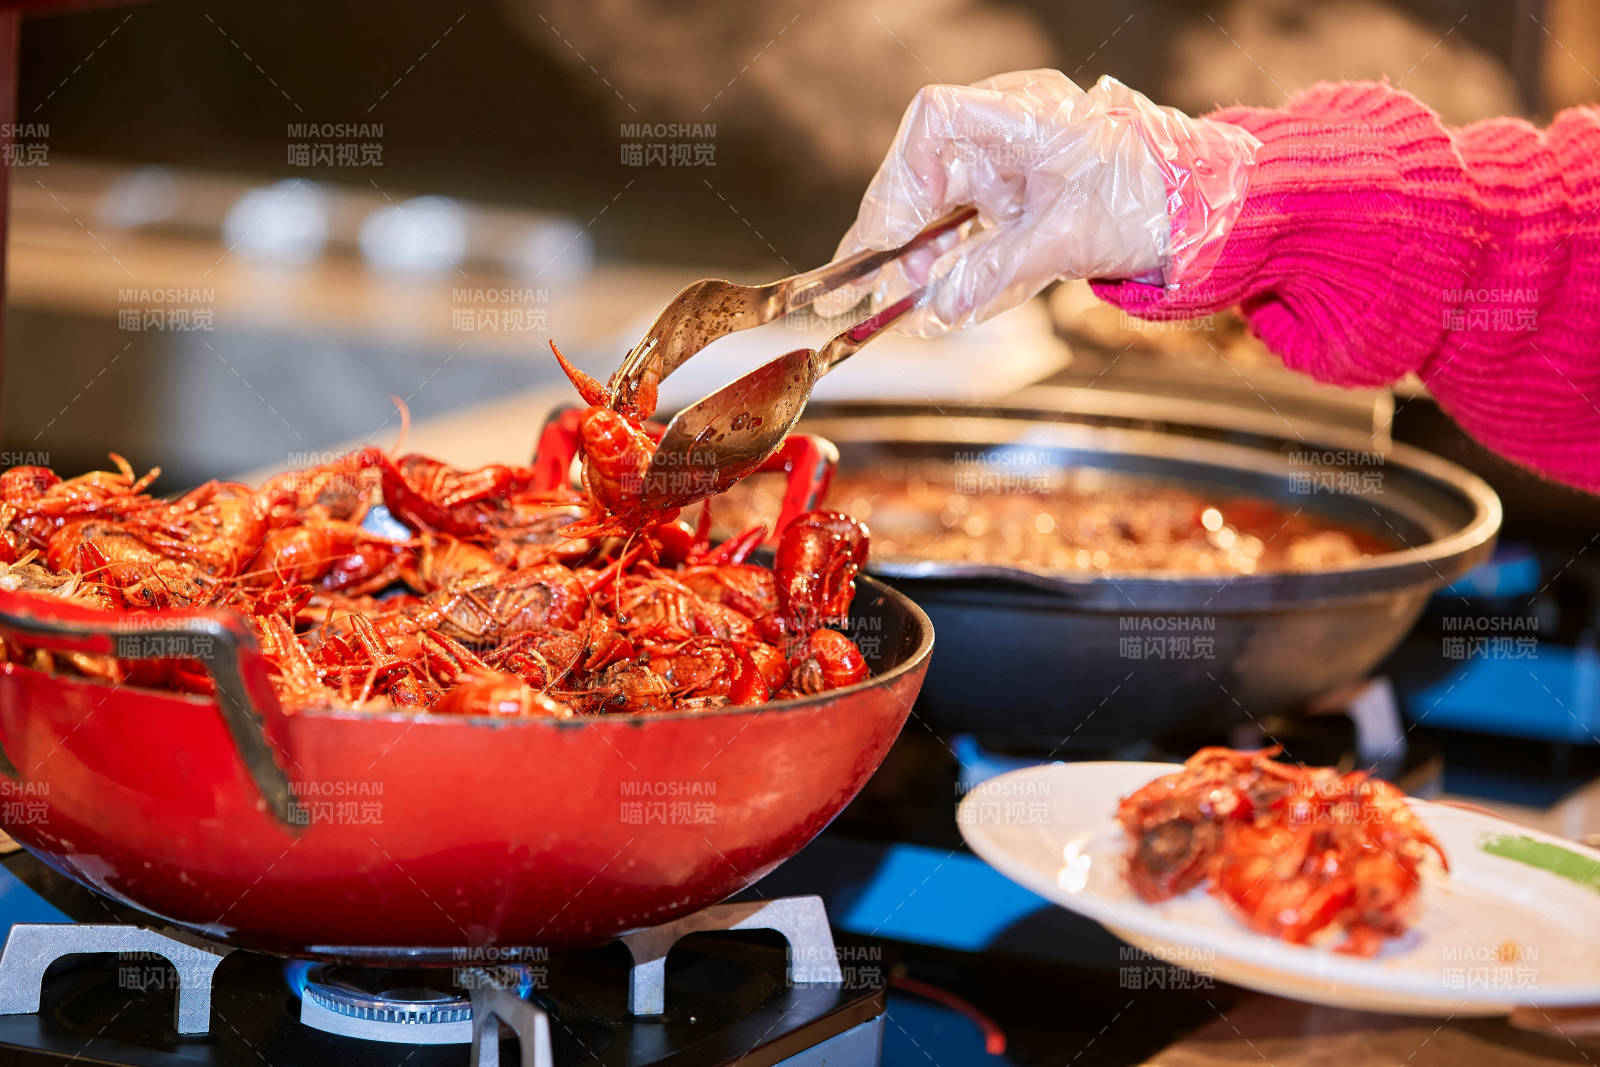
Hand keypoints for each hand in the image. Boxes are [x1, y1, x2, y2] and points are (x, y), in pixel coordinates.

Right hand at [824, 70, 1258, 336]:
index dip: (902, 175)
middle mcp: (1009, 129)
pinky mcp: (1020, 197)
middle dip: (898, 226)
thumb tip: (938, 306)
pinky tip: (935, 291)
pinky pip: (969, 224)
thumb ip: (996, 272)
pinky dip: (951, 257)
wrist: (1204, 214)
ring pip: (942, 200)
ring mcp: (1013, 163)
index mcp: (1023, 113)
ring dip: (920, 250)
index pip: (934, 121)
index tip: (893, 233)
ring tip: (903, 295)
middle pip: (926, 166)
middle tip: (872, 280)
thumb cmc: (1149, 201)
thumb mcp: (1068, 238)